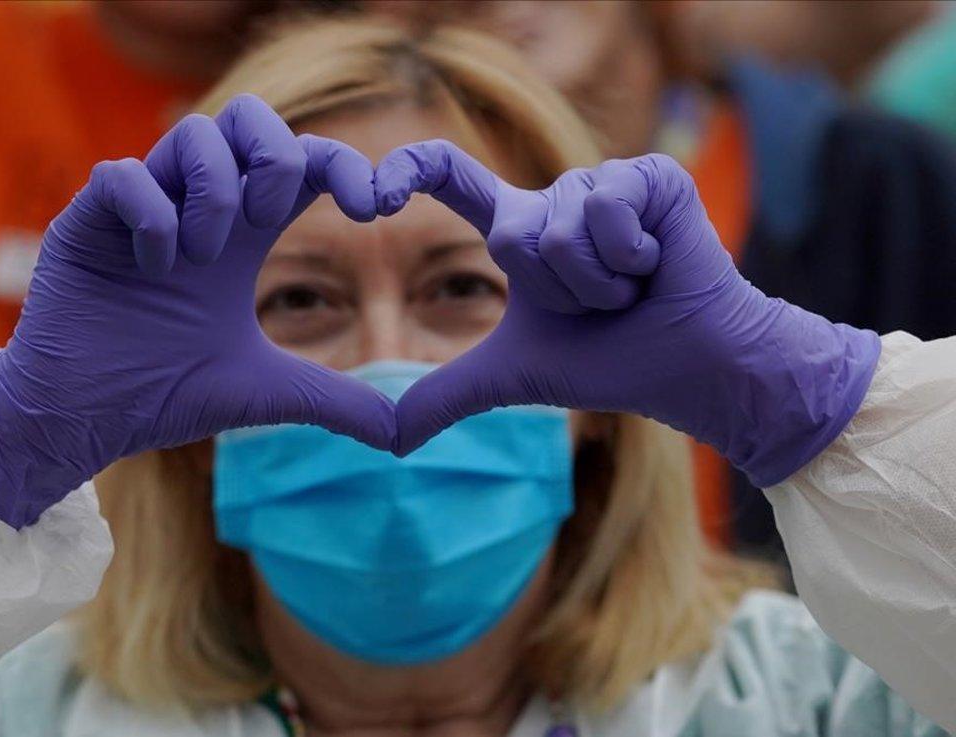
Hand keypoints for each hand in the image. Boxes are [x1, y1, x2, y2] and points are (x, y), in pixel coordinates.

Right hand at [0, 95, 395, 526]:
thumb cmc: (165, 394)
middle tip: (267, 218)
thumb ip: (335, 401)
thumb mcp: (267, 393)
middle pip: (248, 116)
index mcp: (242, 234)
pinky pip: (123, 174)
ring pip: (193, 133)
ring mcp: (141, 207)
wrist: (85, 420)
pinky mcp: (87, 220)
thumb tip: (403, 435)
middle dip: (275, 154)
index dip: (346, 166)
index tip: (378, 207)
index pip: (301, 163)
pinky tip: (152, 269)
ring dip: (215, 192)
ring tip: (202, 257)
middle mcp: (196, 207)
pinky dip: (151, 215)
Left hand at [376, 143, 879, 486]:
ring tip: (633, 289)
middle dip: (558, 292)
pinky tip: (658, 265)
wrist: (690, 369)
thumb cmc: (609, 365)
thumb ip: (444, 396)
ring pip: (560, 229)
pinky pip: (608, 209)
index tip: (370, 197)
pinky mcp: (650, 174)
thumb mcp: (510, 378)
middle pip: (514, 235)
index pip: (450, 176)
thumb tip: (387, 444)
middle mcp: (554, 199)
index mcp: (518, 230)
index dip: (408, 171)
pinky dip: (631, 258)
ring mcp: (603, 182)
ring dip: (598, 282)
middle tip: (601, 305)